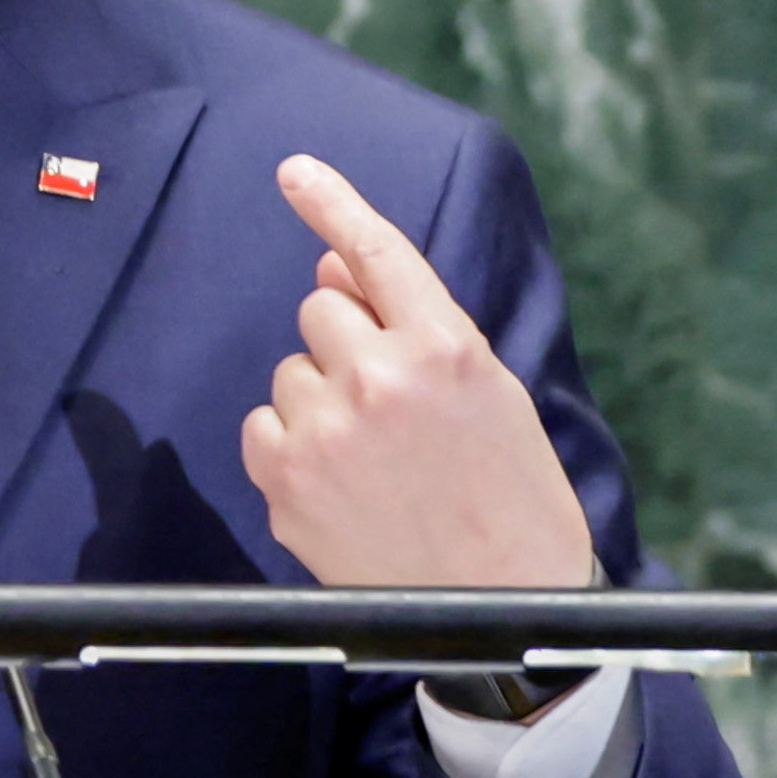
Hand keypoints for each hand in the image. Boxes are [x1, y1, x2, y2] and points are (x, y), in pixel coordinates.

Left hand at [236, 153, 596, 594]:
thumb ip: (416, 326)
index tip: (294, 170)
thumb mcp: (492, 392)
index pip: (374, 252)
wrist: (507, 606)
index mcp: (444, 346)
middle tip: (390, 403)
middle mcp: (379, 377)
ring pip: (291, 372)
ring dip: (321, 398)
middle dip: (347, 344)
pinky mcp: (286, 482)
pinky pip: (263, 425)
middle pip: (320, 312)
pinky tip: (341, 482)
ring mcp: (325, 431)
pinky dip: (292, 444)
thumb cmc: (513, 496)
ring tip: (376, 457)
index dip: (331, 203)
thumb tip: (331, 273)